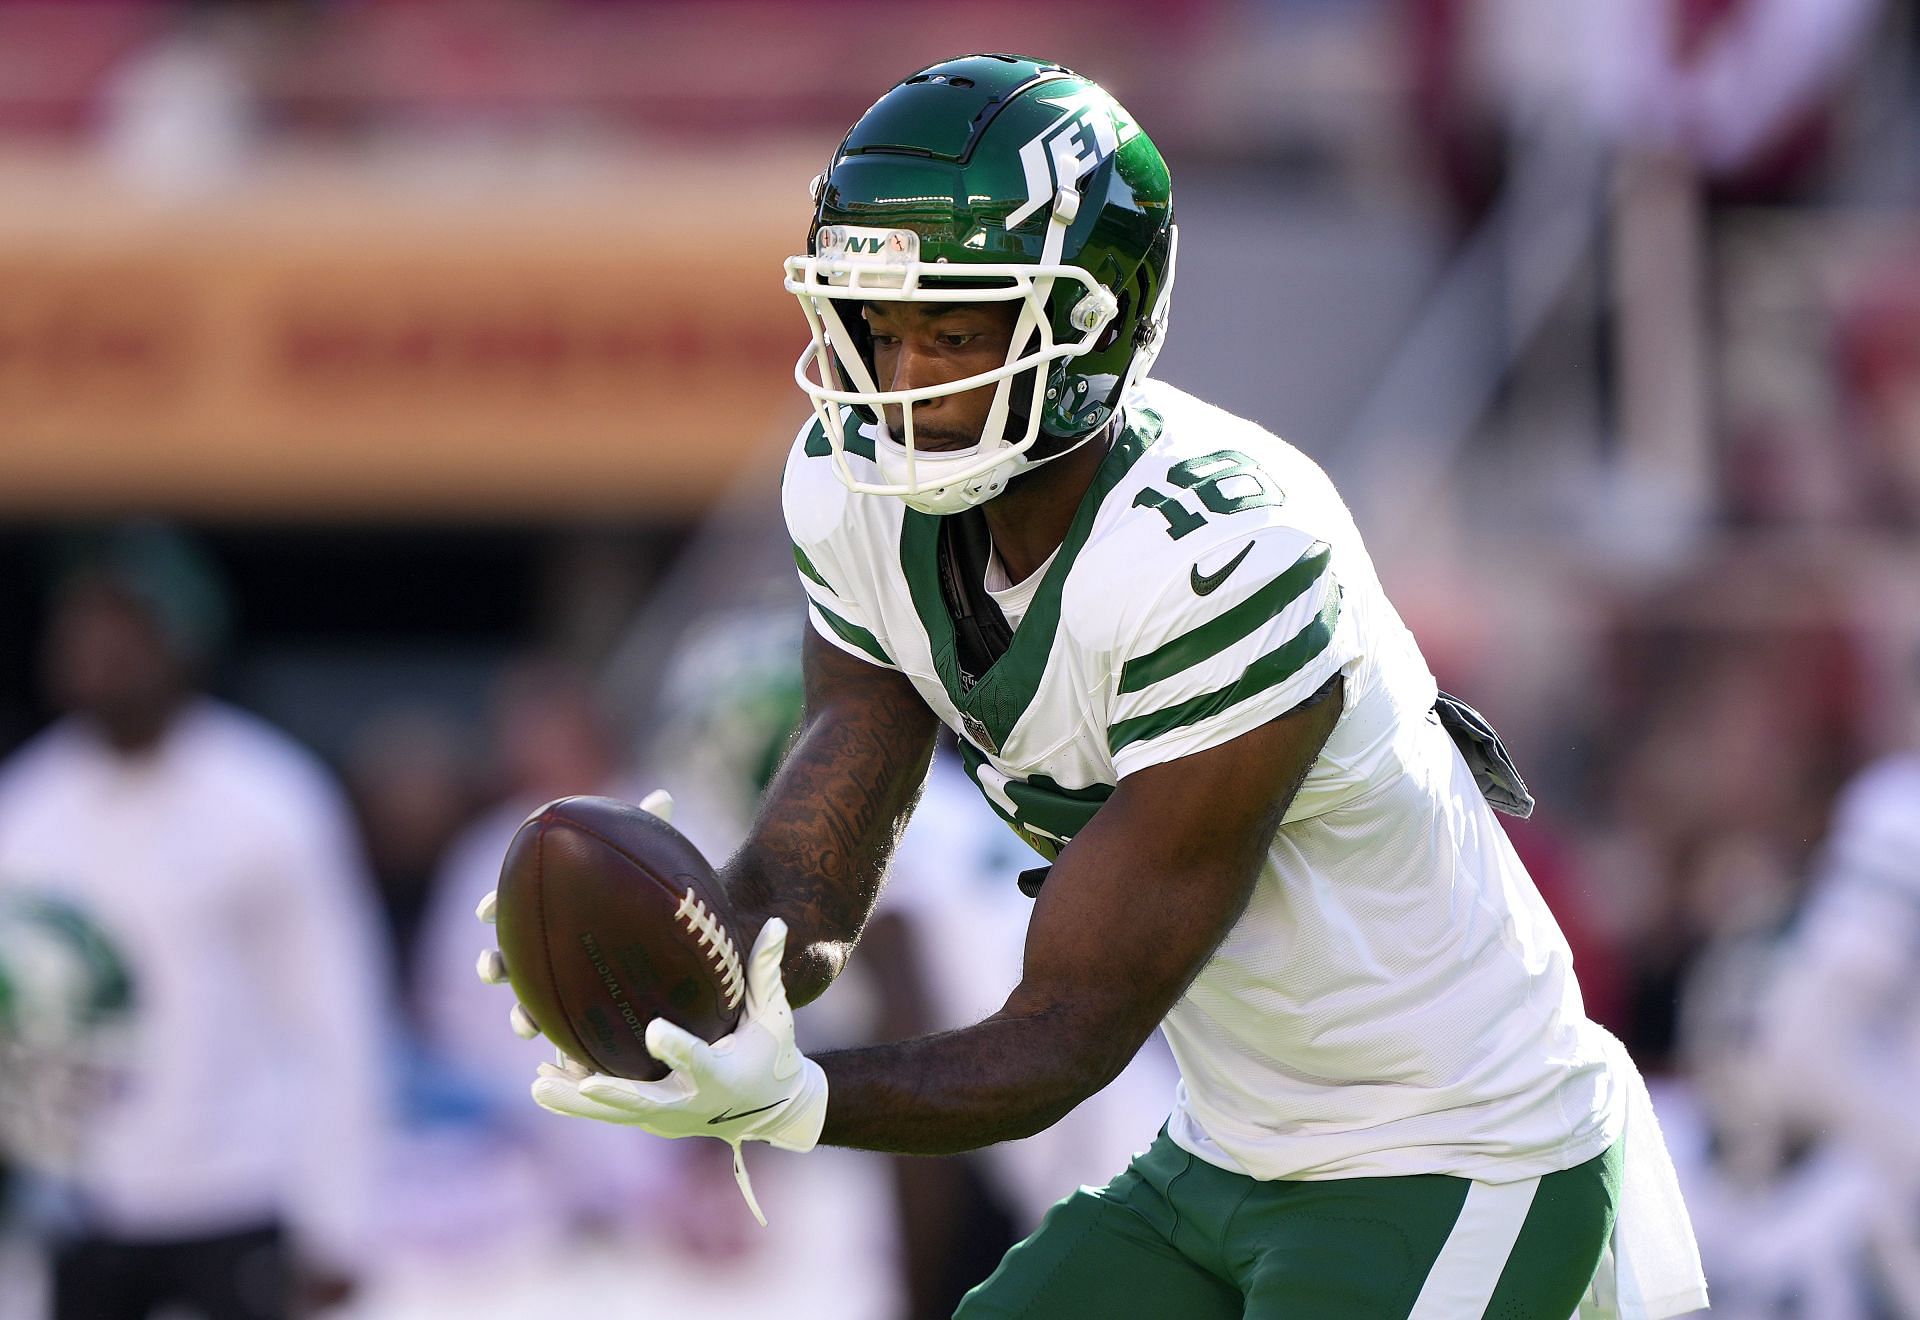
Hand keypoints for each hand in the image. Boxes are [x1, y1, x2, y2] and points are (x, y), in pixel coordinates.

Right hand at [475, 788, 675, 1041]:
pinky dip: (569, 1050)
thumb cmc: (663, 897)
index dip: (495, 907)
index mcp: (556, 909)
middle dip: (495, 964)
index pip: (512, 905)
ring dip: (521, 1014)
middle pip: (510, 958)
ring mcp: (565, 987)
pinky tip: (577, 1062)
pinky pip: (572, 1040)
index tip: (486, 910)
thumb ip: (653, 831)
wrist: (685, 945)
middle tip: (493, 968)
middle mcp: (551, 948)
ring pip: (530, 1005)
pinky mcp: (587, 1020)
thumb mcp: (660, 864)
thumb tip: (663, 795)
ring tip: (524, 1024)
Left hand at [529, 916, 828, 1225]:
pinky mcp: (652, 1121)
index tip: (653, 1032)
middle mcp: (691, 1103)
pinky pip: (612, 1111)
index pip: (699, 1061)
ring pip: (617, 1113)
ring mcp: (668, 1117)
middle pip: (646, 1102)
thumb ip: (766, 971)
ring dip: (577, 1101)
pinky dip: (580, 1100)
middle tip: (583, 1082)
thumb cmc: (772, 1054)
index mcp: (723, 1075)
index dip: (677, 1049)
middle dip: (613, 1095)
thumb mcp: (774, 1015)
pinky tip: (544, 1083)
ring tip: (538, 1086)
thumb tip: (777, 921)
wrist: (770, 1110)